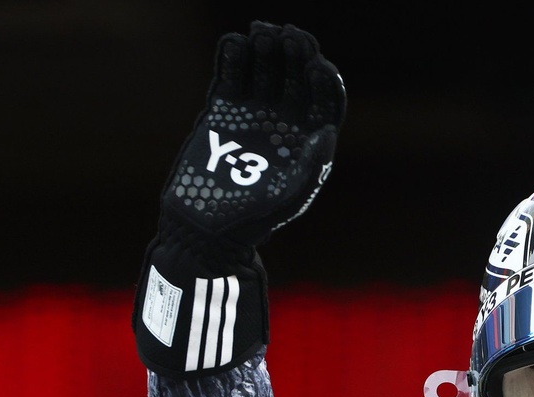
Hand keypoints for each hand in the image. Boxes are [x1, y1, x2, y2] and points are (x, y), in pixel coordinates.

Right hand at [161, 21, 346, 245]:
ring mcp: (253, 113)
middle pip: (297, 78)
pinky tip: (235, 42)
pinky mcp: (222, 110)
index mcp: (309, 141)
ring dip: (266, 50)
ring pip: (265, 70)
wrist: (205, 226)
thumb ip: (312, 167)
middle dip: (296, 55)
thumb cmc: (253, 219)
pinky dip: (232, 57)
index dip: (324, 81)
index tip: (318, 66)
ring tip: (262, 33)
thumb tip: (328, 132)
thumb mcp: (289, 197)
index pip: (325, 101)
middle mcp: (284, 122)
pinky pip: (230, 76)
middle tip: (290, 36)